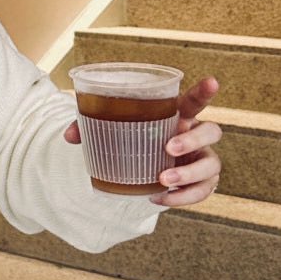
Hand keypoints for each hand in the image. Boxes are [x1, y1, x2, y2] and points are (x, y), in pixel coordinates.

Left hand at [63, 75, 223, 205]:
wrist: (143, 167)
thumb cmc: (132, 139)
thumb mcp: (112, 130)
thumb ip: (90, 127)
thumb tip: (68, 136)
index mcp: (178, 116)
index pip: (195, 101)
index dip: (205, 91)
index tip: (212, 81)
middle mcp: (196, 135)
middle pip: (211, 132)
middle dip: (193, 140)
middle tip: (168, 148)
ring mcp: (201, 159)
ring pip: (211, 165)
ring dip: (189, 174)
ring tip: (162, 180)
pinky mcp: (201, 182)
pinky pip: (202, 192)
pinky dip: (182, 197)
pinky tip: (158, 197)